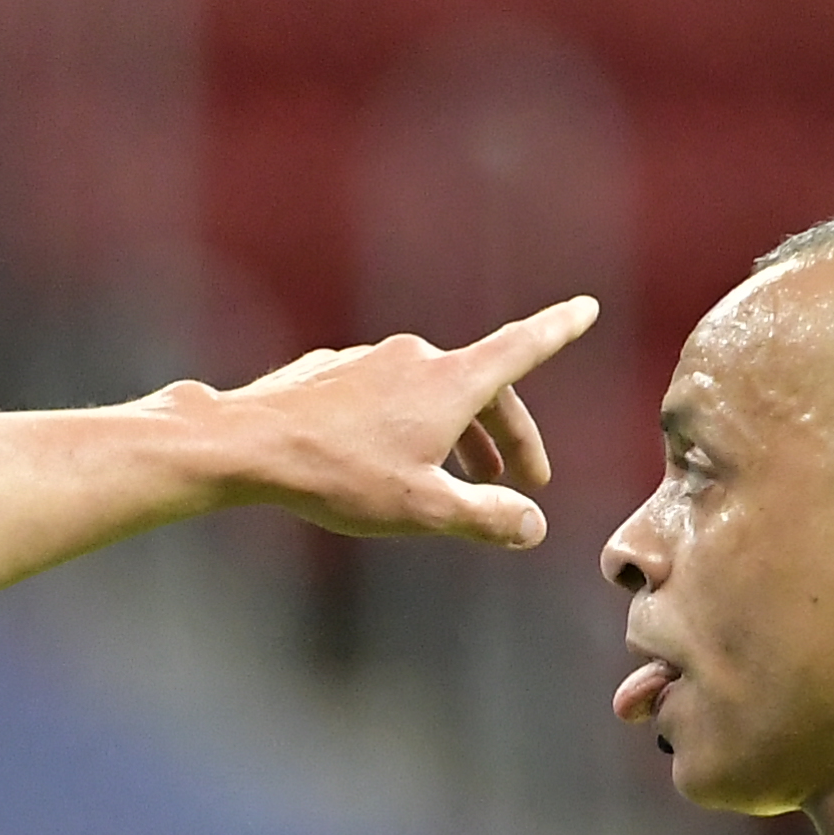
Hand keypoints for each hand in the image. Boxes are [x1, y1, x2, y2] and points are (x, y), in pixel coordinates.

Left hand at [192, 298, 600, 548]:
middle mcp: (416, 358)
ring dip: (457, 435)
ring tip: (462, 482)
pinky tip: (389, 464)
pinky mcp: (334, 371)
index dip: (559, 330)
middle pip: (482, 389)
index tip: (586, 308)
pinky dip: (408, 426)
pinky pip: (387, 396)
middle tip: (522, 482)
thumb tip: (532, 526)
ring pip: (432, 395)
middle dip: (508, 436)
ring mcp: (371, 359)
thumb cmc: (338, 476)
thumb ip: (485, 518)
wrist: (247, 444)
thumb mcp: (423, 509)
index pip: (522, 349)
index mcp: (450, 382)